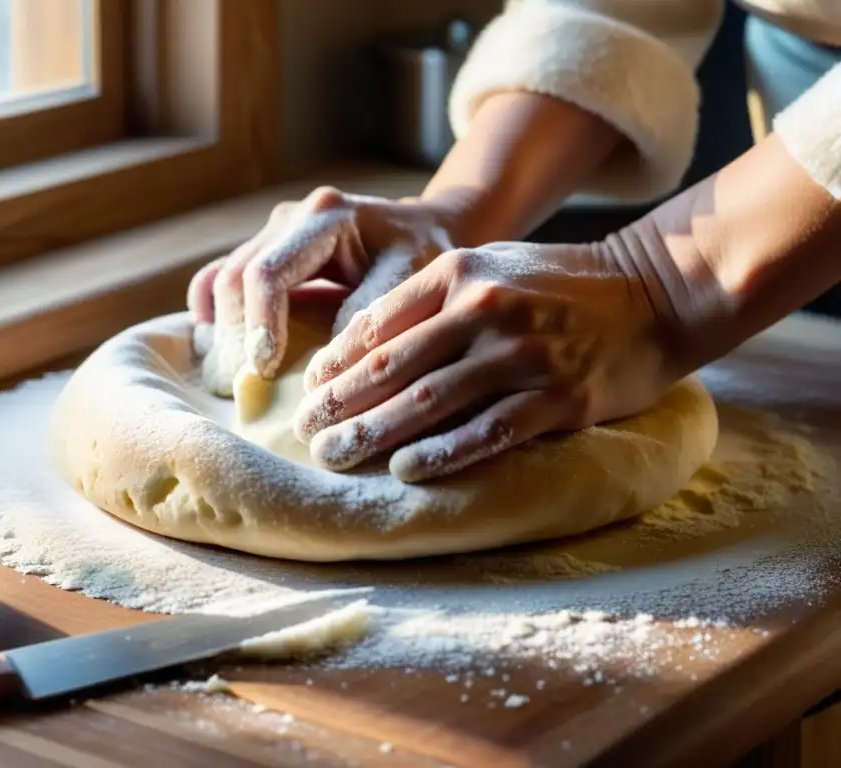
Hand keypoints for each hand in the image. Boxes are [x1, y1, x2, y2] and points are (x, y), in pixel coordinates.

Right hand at [187, 187, 457, 394]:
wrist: (426, 227)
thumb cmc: (424, 254)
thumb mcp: (411, 278)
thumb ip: (369, 313)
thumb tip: (321, 367)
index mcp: (325, 217)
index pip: (269, 273)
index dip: (260, 325)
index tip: (264, 371)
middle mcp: (290, 217)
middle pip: (236, 277)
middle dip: (236, 335)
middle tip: (246, 384)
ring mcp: (273, 231)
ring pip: (223, 278)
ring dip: (224, 330)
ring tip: (233, 377)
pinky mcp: (266, 249)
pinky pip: (222, 276)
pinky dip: (215, 311)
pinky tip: (215, 346)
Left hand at [293, 241, 680, 481]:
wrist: (653, 292)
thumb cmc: (560, 283)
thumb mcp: (491, 265)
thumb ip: (432, 296)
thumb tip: (364, 341)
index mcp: (460, 273)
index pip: (378, 324)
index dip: (336, 363)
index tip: (310, 392)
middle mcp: (484, 309)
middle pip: (393, 366)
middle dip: (341, 404)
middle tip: (306, 433)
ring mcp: (521, 355)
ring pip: (430, 402)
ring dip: (375, 433)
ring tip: (335, 456)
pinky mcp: (556, 397)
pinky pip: (487, 431)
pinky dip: (443, 453)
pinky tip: (406, 470)